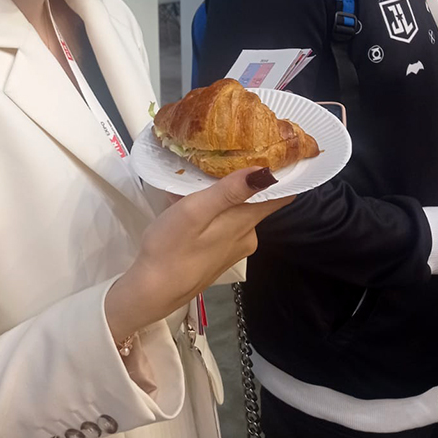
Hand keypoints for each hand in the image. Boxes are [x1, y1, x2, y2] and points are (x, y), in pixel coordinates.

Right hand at [105, 167, 292, 342]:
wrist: (152, 292)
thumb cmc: (170, 248)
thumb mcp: (194, 211)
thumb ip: (229, 191)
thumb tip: (266, 171)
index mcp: (246, 222)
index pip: (282, 194)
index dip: (284, 170)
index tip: (276, 145)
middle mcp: (248, 235)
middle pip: (257, 199)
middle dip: (242, 177)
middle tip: (224, 151)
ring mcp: (235, 246)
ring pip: (237, 209)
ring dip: (222, 193)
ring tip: (197, 174)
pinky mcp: (220, 253)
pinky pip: (224, 222)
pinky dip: (212, 209)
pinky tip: (188, 203)